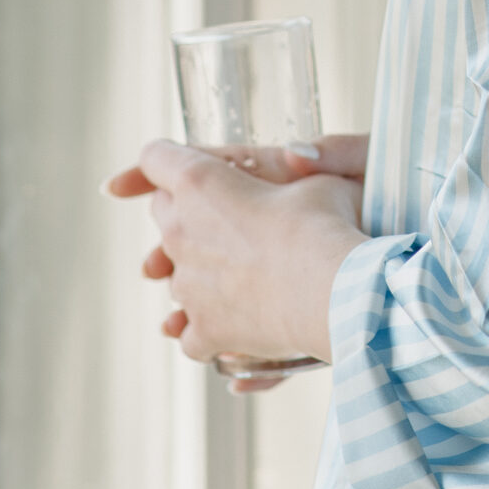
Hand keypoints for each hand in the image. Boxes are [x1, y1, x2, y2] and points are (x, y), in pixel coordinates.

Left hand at [103, 133, 368, 381]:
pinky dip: (208, 327)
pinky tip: (236, 322)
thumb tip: (295, 158)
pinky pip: (188, 330)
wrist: (333, 294)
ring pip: (172, 272)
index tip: (184, 167)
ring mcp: (185, 286)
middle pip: (161, 211)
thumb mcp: (318, 180)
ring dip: (198, 270)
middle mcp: (179, 231)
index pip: (155, 158)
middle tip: (229, 215)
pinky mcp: (202, 330)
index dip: (168, 159)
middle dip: (188, 209)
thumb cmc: (326, 226)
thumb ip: (299, 168)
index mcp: (199, 183)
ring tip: (243, 273)